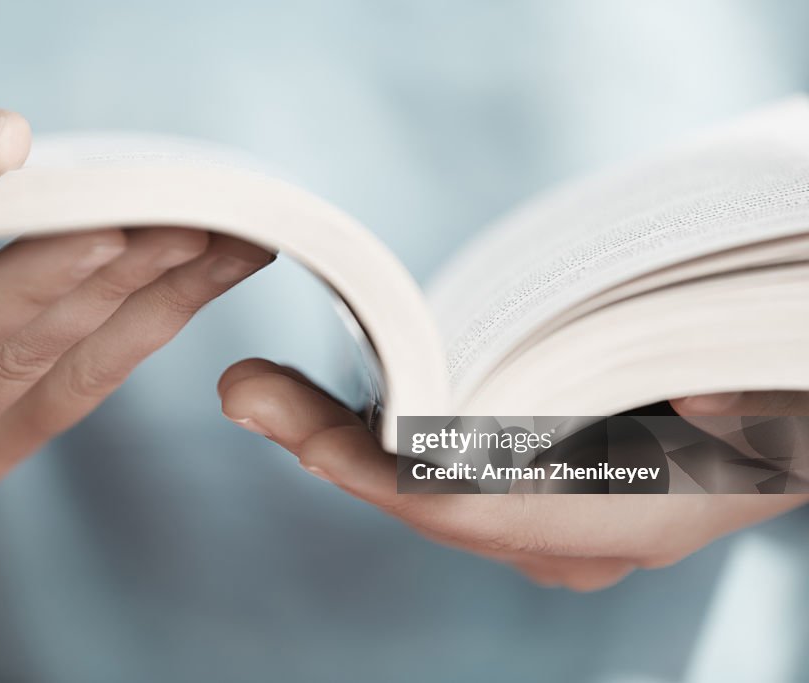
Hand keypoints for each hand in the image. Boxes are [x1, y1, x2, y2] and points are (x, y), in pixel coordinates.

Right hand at [0, 97, 273, 506]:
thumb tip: (7, 147)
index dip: (30, 284)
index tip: (114, 229)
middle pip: (27, 361)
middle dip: (122, 283)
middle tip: (204, 218)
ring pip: (77, 380)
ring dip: (161, 305)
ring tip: (230, 242)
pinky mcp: (6, 446)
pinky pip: (91, 384)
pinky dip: (150, 322)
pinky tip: (200, 274)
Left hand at [218, 360, 807, 590]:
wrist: (789, 417)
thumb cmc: (782, 399)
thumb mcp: (787, 404)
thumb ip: (754, 417)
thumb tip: (694, 402)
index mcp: (631, 520)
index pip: (484, 511)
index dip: (392, 476)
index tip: (312, 439)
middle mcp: (579, 540)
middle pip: (430, 504)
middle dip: (337, 453)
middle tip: (251, 395)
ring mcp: (555, 530)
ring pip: (426, 497)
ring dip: (347, 448)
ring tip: (266, 396)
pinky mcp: (543, 503)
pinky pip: (444, 482)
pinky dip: (387, 446)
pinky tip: (335, 406)